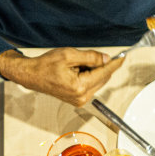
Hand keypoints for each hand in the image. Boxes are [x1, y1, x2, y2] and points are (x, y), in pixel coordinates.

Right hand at [0, 47, 122, 107]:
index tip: (122, 57)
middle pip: (103, 78)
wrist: (32, 75)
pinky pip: (91, 85)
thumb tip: (106, 58)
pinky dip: (89, 76)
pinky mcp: (77, 100)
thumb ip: (91, 57)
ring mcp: (80, 100)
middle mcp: (81, 96)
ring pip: (98, 82)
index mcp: (80, 86)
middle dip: (101, 66)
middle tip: (92, 55)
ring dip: (94, 71)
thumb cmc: (46, 65)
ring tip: (77, 64)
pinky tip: (77, 70)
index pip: (104, 73)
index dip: (114, 63)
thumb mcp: (69, 55)